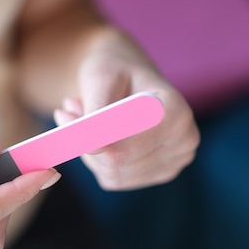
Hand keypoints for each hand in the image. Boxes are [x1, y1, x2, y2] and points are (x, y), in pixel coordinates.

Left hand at [53, 32, 199, 189]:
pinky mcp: (156, 174)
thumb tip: (93, 147)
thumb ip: (97, 113)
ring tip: (82, 116)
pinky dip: (96, 159)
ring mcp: (173, 162)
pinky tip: (95, 134)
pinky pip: (114, 179)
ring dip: (88, 150)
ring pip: (113, 174)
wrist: (125, 74)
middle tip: (65, 112)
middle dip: (86, 141)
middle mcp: (184, 141)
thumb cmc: (114, 68)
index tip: (63, 113)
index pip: (127, 147)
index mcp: (177, 113)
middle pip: (119, 163)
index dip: (92, 138)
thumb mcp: (100, 78)